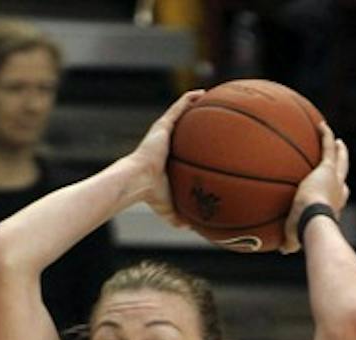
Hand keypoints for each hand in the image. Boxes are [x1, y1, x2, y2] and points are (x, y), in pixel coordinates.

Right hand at [128, 89, 203, 225]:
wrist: (138, 181)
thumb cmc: (151, 195)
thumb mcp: (169, 209)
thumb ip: (180, 218)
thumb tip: (192, 229)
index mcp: (169, 159)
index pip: (184, 148)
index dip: (196, 144)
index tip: (209, 142)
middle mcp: (166, 143)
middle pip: (185, 128)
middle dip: (198, 122)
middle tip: (216, 119)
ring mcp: (164, 131)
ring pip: (183, 113)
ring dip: (196, 104)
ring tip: (213, 97)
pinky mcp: (163, 124)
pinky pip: (180, 106)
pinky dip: (191, 99)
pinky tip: (204, 93)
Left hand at [280, 122, 348, 253]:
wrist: (314, 222)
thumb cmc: (305, 234)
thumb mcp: (295, 239)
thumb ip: (290, 242)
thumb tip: (283, 249)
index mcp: (333, 208)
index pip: (337, 199)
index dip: (336, 195)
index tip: (334, 191)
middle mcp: (338, 192)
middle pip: (343, 176)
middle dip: (343, 167)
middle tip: (341, 158)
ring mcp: (334, 179)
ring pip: (340, 160)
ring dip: (338, 150)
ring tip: (336, 141)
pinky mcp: (328, 168)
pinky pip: (327, 147)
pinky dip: (326, 136)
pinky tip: (320, 124)